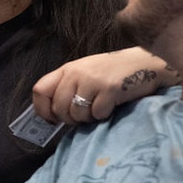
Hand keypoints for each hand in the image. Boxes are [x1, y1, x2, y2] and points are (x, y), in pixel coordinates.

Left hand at [31, 47, 171, 125]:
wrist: (142, 63)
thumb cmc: (111, 72)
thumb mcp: (84, 73)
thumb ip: (67, 87)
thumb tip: (52, 115)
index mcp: (67, 69)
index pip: (40, 90)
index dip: (42, 109)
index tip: (53, 120)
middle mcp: (76, 73)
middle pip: (59, 108)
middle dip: (69, 120)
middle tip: (83, 117)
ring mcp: (92, 81)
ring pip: (77, 114)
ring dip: (87, 118)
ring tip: (98, 108)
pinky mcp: (109, 90)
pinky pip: (97, 114)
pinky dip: (103, 115)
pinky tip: (110, 105)